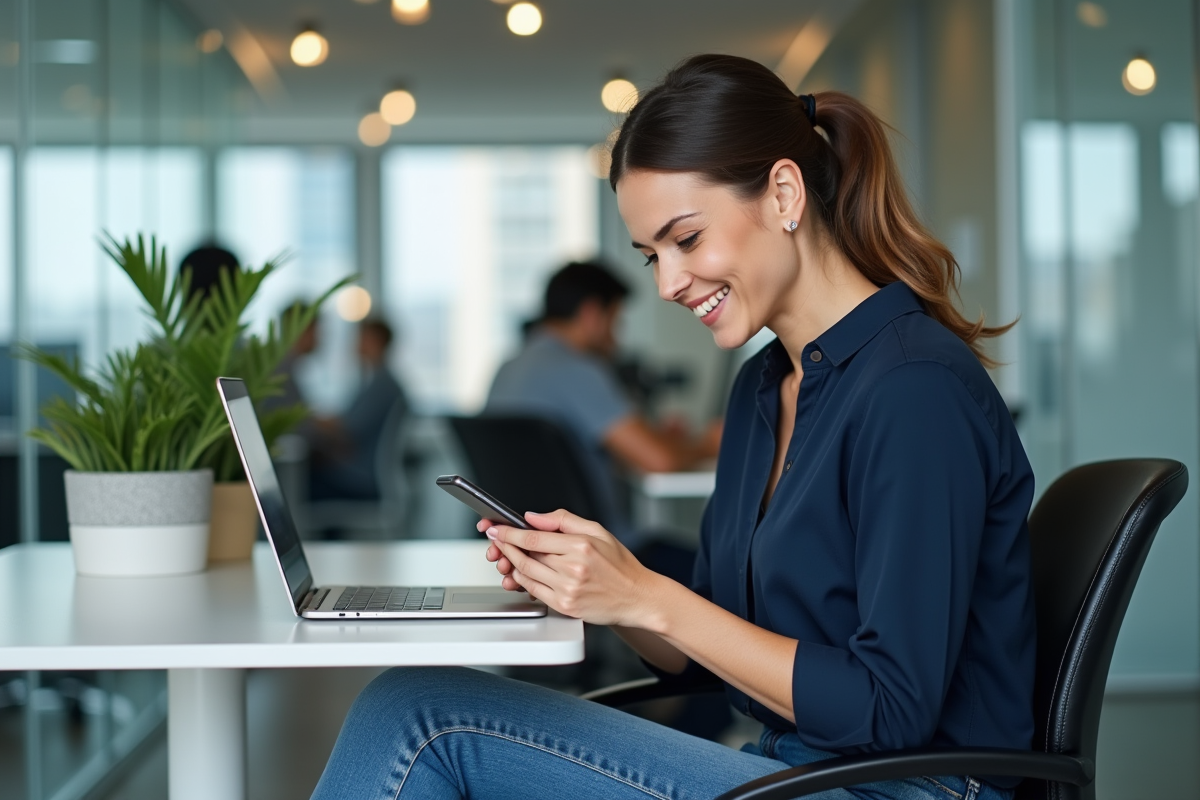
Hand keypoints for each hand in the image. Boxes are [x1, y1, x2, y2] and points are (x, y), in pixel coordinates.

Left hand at [483, 509, 662, 625]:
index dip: (509, 533)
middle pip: (526, 556)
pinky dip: (523, 581)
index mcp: (580, 546)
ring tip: (506, 554)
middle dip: (505, 546)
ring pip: (526, 574)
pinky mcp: (565, 606)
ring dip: (510, 563)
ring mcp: (567, 590)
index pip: (533, 538)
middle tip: (496, 539)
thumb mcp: (597, 531)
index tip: (497, 529)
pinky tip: (521, 572)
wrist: (636, 596)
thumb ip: (563, 520)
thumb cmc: (619, 565)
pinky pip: (534, 591)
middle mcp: (573, 569)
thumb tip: (533, 517)